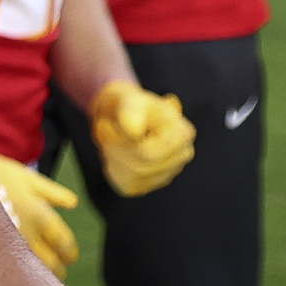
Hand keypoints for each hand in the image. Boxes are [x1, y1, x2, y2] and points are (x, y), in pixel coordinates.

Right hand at [0, 149, 81, 275]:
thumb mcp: (25, 177)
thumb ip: (51, 192)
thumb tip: (72, 204)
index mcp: (39, 215)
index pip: (62, 242)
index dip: (68, 252)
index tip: (69, 258)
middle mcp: (26, 233)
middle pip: (50, 262)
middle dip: (57, 268)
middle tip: (60, 272)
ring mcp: (7, 243)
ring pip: (31, 269)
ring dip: (39, 276)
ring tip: (38, 280)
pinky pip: (7, 267)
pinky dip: (16, 272)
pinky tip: (14, 275)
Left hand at [87, 82, 194, 196]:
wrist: (122, 115)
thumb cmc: (129, 105)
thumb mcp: (129, 99)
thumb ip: (131, 111)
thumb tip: (132, 131)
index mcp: (183, 133)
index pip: (146, 153)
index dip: (119, 140)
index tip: (105, 123)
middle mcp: (182, 156)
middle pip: (139, 166)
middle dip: (113, 147)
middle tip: (103, 129)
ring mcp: (169, 173)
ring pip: (132, 177)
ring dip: (111, 156)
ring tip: (109, 139)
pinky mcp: (150, 185)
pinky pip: (126, 186)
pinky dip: (113, 169)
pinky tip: (116, 154)